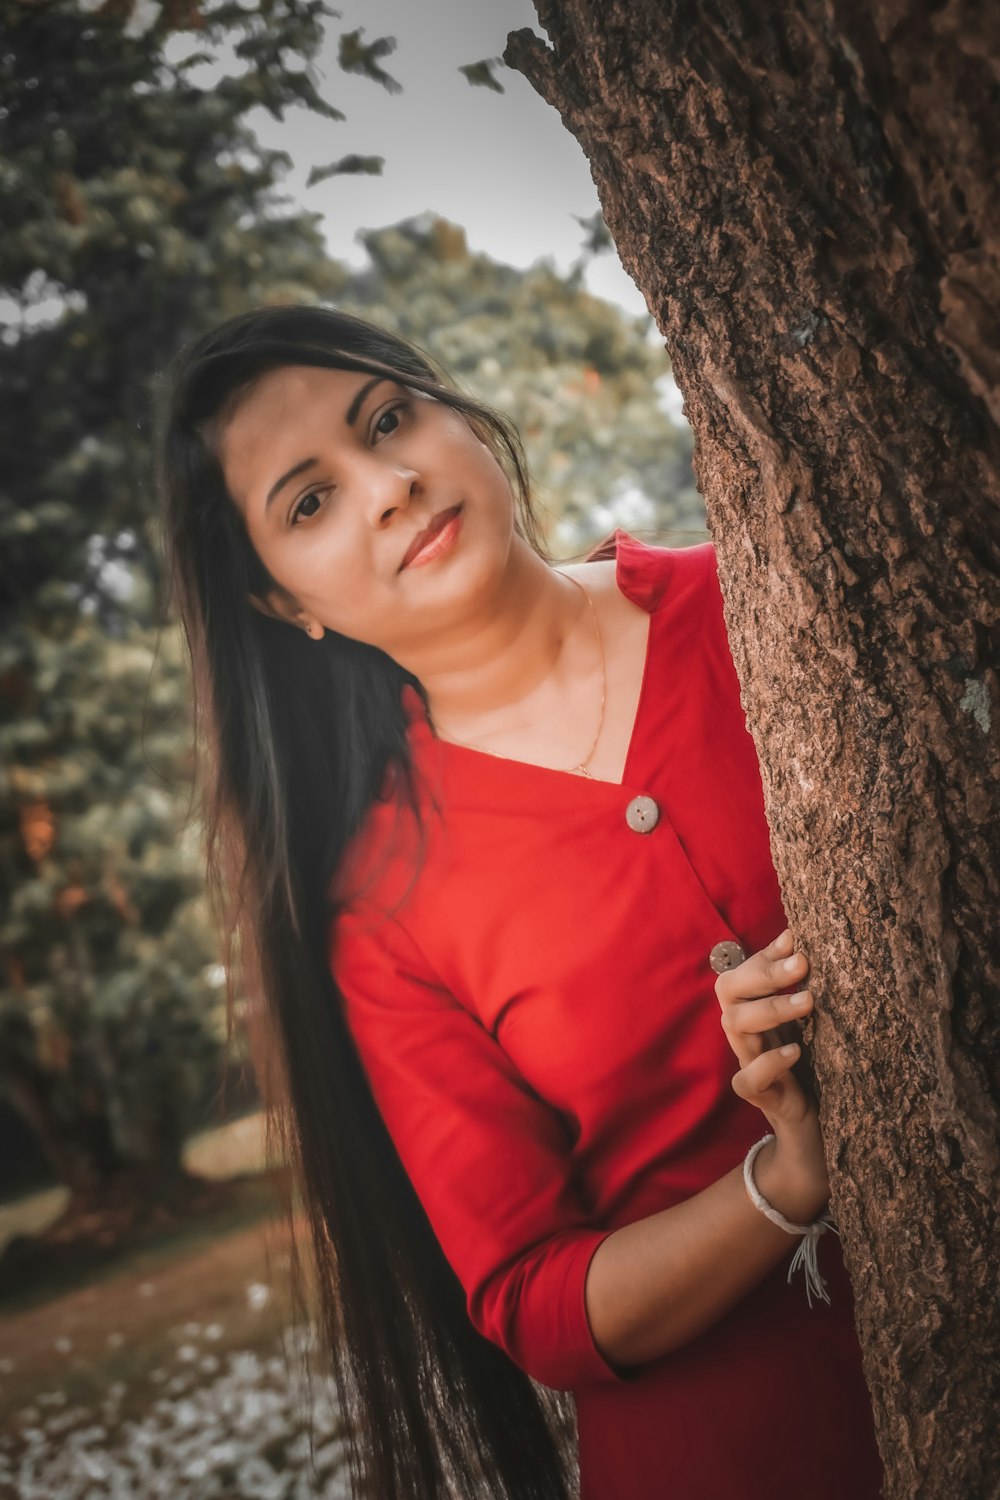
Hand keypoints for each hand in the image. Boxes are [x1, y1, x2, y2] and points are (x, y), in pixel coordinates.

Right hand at [715, 928, 829, 1219]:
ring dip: (769, 1009)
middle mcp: (745, 1031)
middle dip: (763, 972)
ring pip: (734, 1025)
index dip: (764, 953)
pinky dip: (768, 1063)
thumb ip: (803, 989)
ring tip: (807, 1001)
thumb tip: (808, 941)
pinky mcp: (756, 1095)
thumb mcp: (810, 1024)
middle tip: (803, 964)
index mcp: (754, 1009)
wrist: (812, 1128)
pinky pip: (746, 1078)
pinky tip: (794, 1052)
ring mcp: (747, 1061)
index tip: (795, 939)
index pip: (744, 970)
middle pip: (728, 990)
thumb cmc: (813, 1066)